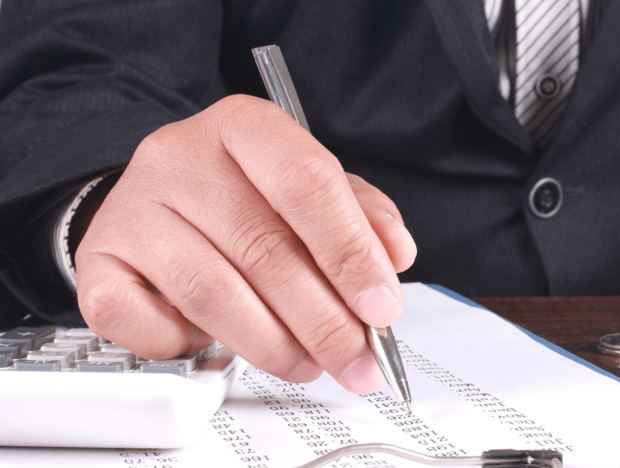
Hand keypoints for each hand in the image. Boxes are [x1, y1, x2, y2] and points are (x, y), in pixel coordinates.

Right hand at [74, 95, 416, 391]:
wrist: (159, 199)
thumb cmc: (243, 196)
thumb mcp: (309, 188)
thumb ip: (359, 216)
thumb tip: (393, 258)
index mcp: (244, 126)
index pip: (307, 182)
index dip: (351, 252)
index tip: (382, 307)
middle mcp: (180, 158)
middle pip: (264, 248)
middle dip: (325, 321)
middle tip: (357, 359)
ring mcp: (132, 209)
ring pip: (212, 293)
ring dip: (273, 344)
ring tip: (309, 364)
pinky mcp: (98, 262)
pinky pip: (143, 321)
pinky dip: (189, 346)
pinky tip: (221, 346)